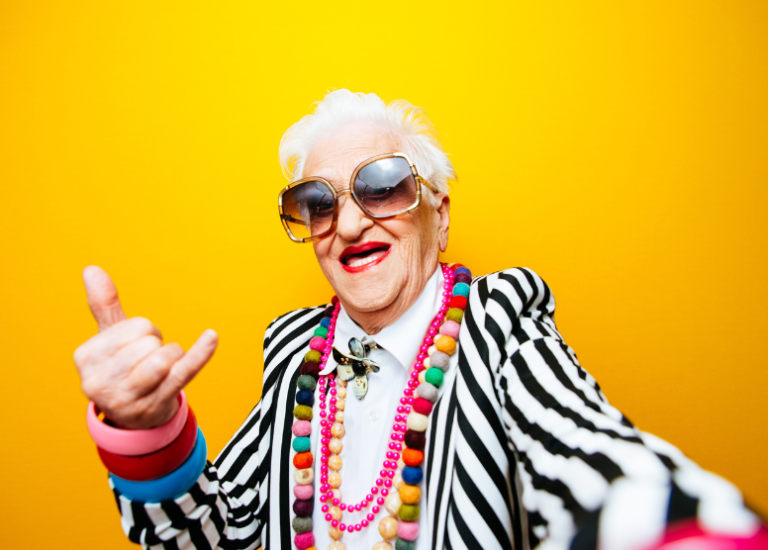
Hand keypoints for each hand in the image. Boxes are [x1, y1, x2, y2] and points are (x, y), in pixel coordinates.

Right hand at [74, 266, 217, 428]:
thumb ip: (103, 304)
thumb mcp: (109, 338)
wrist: (132, 416)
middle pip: (150, 342)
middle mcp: (100, 382)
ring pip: (165, 359)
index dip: (145, 331)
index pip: (136, 326)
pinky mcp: (154, 407)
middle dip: (158, 344)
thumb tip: (92, 269)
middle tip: (148, 361)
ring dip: (172, 356)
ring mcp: (127, 399)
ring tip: (161, 369)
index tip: (136, 347)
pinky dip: (201, 354)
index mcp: (86, 357)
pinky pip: (183, 373)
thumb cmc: (121, 368)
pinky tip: (212, 337)